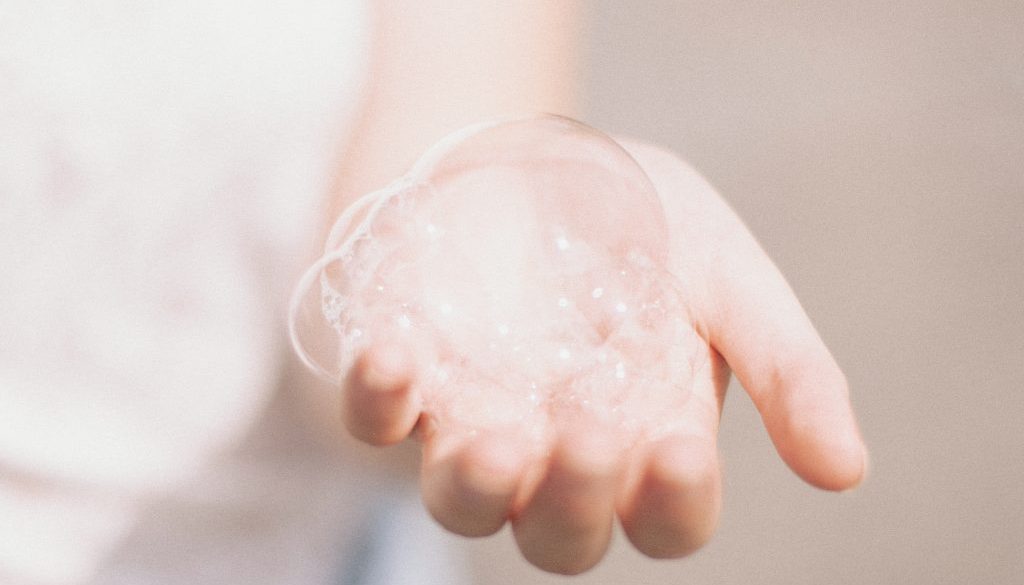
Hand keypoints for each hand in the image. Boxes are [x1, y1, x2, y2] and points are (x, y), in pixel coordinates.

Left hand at [338, 140, 866, 573]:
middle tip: (589, 431)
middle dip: (574, 502)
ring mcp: (476, 420)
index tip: (680, 448)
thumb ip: (786, 369)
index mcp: (648, 440)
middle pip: (560, 535)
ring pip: (463, 502)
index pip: (665, 516)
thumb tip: (848, 471)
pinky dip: (378, 399)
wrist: (539, 158)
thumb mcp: (729, 277)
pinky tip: (397, 355)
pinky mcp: (408, 379)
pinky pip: (375, 420)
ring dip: (476, 485)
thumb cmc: (643, 225)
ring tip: (497, 438)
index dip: (673, 503)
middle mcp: (559, 452)